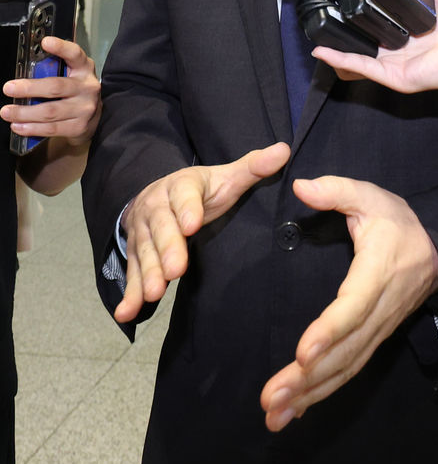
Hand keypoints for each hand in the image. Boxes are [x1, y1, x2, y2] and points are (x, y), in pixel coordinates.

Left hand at [2, 36, 100, 143]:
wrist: (96, 117)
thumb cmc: (75, 91)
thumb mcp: (71, 75)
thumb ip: (53, 71)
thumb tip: (22, 76)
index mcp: (83, 68)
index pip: (74, 54)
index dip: (61, 48)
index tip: (46, 42)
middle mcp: (87, 87)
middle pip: (56, 86)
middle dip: (29, 88)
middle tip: (8, 88)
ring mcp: (85, 108)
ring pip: (50, 111)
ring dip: (25, 113)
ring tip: (7, 112)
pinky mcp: (79, 126)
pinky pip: (52, 128)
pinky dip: (32, 128)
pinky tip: (18, 126)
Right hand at [115, 142, 290, 323]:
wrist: (159, 196)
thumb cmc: (202, 191)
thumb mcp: (226, 177)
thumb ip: (253, 167)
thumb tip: (284, 150)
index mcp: (181, 186)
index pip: (184, 195)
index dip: (187, 209)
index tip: (193, 224)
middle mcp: (156, 208)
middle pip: (161, 227)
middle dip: (167, 248)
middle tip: (176, 269)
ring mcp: (142, 233)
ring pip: (144, 253)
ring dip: (147, 274)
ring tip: (155, 293)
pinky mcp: (136, 255)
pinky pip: (131, 275)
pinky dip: (129, 294)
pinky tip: (127, 313)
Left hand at [260, 175, 437, 431]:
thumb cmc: (398, 221)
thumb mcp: (371, 196)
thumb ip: (337, 190)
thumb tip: (301, 186)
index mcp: (378, 272)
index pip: (354, 307)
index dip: (329, 331)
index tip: (302, 353)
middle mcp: (380, 310)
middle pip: (345, 350)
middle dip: (307, 378)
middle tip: (270, 399)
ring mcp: (378, 330)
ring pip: (345, 368)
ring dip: (309, 394)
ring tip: (273, 414)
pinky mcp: (372, 340)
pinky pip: (348, 370)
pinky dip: (321, 394)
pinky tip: (292, 412)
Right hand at [312, 0, 437, 94]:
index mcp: (415, 21)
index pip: (384, 12)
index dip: (365, 2)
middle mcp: (405, 42)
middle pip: (368, 34)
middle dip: (346, 25)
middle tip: (327, 10)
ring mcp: (398, 60)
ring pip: (360, 53)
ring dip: (337, 45)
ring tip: (317, 31)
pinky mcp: (396, 74)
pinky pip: (364, 67)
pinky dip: (342, 60)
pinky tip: (323, 50)